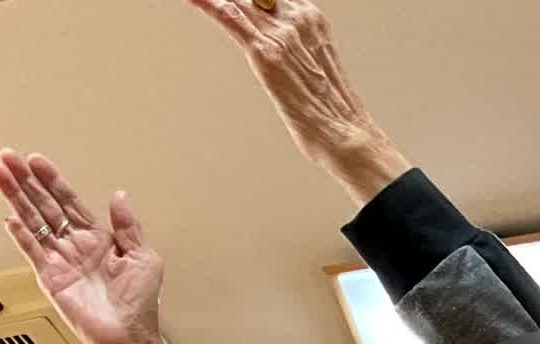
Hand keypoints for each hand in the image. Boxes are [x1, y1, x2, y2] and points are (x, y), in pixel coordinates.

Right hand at [0, 151, 186, 343]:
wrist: (131, 338)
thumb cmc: (140, 306)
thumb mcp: (144, 257)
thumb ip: (128, 226)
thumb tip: (119, 197)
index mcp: (98, 239)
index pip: (69, 201)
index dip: (52, 180)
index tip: (36, 161)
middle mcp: (76, 247)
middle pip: (44, 205)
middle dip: (26, 181)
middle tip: (7, 158)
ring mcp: (61, 261)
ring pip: (34, 221)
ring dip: (16, 198)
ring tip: (0, 175)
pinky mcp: (51, 279)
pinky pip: (33, 251)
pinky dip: (21, 235)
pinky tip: (9, 217)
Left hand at [185, 0, 411, 205]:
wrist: (345, 134)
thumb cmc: (333, 110)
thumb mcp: (316, 67)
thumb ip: (296, 50)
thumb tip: (281, 53)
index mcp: (311, 17)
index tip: (233, 1)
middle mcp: (296, 18)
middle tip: (208, 0)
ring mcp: (280, 34)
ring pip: (237, 1)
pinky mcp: (265, 53)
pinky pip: (230, 20)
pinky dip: (207, 7)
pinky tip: (193, 1)